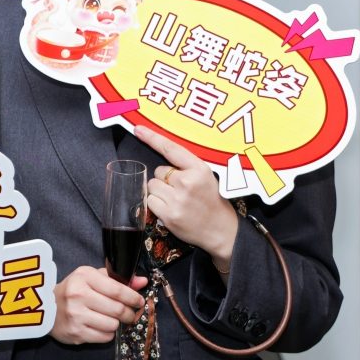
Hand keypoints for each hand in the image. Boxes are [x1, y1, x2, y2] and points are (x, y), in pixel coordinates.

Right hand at [50, 266, 146, 344]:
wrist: (46, 307)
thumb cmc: (74, 290)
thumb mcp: (91, 277)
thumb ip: (117, 279)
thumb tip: (142, 281)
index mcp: (84, 277)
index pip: (117, 290)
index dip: (133, 297)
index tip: (139, 301)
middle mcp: (78, 295)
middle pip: (117, 309)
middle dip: (129, 313)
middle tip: (130, 313)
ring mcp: (76, 315)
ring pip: (113, 325)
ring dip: (117, 323)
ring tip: (111, 319)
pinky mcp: (76, 333)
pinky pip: (105, 337)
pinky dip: (107, 333)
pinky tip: (100, 326)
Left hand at [134, 125, 237, 267]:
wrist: (221, 230)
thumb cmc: (210, 200)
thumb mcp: (205, 176)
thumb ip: (185, 166)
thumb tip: (159, 155)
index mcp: (199, 169)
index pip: (171, 149)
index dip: (153, 138)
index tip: (138, 129)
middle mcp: (188, 182)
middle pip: (158, 171)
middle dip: (165, 179)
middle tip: (181, 190)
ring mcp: (178, 199)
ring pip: (152, 186)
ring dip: (160, 192)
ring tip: (177, 200)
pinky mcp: (169, 215)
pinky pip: (150, 201)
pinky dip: (157, 205)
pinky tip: (171, 209)